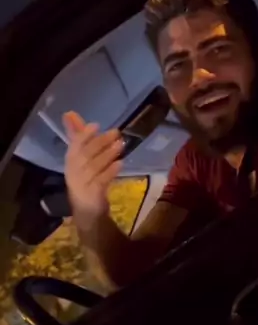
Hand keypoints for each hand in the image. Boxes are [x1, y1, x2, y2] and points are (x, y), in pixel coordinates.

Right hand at [63, 111, 122, 228]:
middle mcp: (74, 171)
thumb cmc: (85, 179)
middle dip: (101, 142)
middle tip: (116, 133)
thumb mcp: (80, 157)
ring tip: (120, 144)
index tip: (95, 125)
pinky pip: (102, 180)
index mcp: (70, 160)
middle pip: (86, 154)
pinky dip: (110, 171)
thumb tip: (70, 113)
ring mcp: (83, 183)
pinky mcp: (93, 194)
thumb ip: (78, 135)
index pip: (74, 145)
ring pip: (95, 166)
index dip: (84, 135)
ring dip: (108, 154)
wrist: (87, 210)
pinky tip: (120, 163)